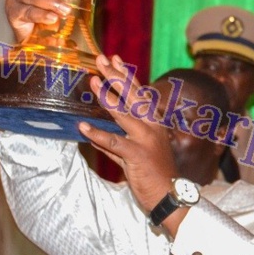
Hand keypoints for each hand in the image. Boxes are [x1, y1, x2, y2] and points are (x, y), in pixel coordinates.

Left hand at [79, 54, 186, 237]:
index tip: (114, 58)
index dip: (126, 75)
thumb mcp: (134, 153)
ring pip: (124, 113)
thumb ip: (114, 142)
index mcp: (154, 122)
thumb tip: (92, 133)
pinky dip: (97, 134)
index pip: (139, 93)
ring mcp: (146, 139)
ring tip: (93, 82)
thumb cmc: (153, 174)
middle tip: (101, 59)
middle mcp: (153, 126)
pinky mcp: (138, 154)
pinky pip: (114, 142)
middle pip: (133, 95)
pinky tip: (83, 126)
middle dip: (116, 75)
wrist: (170, 196)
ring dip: (107, 97)